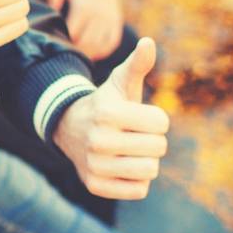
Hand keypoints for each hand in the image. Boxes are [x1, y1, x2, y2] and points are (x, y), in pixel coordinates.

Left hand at [46, 0, 124, 60]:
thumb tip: (52, 10)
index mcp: (83, 8)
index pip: (73, 33)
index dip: (65, 43)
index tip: (57, 47)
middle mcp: (98, 16)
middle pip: (87, 43)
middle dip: (76, 51)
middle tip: (65, 58)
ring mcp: (109, 20)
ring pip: (100, 45)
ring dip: (88, 54)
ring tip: (77, 59)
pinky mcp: (116, 23)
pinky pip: (111, 43)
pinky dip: (102, 52)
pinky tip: (92, 54)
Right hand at [51, 37, 168, 199]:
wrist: (70, 129)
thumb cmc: (106, 104)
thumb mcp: (119, 82)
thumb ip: (138, 64)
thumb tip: (149, 42)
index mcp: (108, 113)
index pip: (162, 124)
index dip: (157, 120)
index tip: (140, 117)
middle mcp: (98, 140)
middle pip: (158, 148)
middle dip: (153, 140)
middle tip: (135, 135)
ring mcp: (95, 165)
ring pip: (149, 170)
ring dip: (146, 161)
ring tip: (130, 151)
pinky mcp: (95, 185)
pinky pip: (138, 190)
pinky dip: (137, 180)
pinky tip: (122, 167)